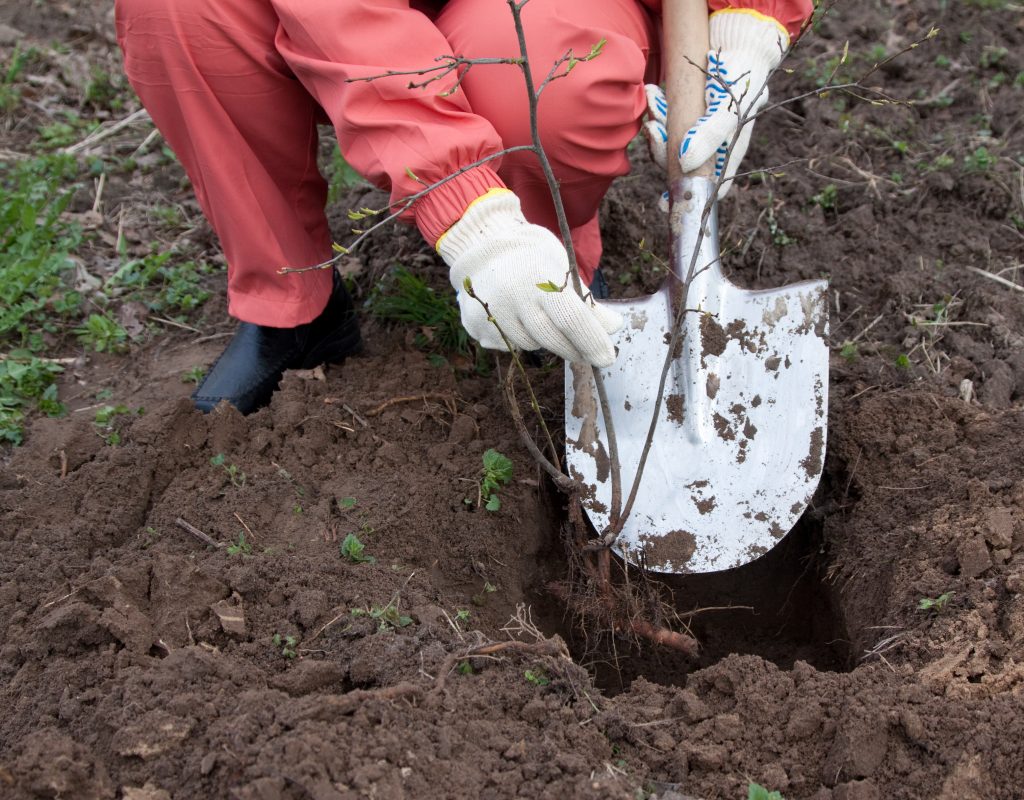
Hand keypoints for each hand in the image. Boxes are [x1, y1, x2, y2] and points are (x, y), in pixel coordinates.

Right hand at [437, 190, 621, 366]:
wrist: (481, 247)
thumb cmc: (531, 258)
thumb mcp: (562, 269)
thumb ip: (586, 301)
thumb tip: (613, 327)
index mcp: (538, 275)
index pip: (571, 318)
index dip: (592, 341)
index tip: (607, 358)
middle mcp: (511, 294)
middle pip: (552, 338)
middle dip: (574, 349)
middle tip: (586, 352)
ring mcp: (490, 312)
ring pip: (530, 344)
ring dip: (543, 339)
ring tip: (537, 315)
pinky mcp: (475, 325)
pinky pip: (508, 345)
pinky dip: (518, 337)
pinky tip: (514, 316)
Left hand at [643, 11, 790, 197]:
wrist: (738, 39)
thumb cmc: (741, 74)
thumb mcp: (728, 106)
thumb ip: (709, 135)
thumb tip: (685, 163)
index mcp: (728, 152)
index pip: (709, 187)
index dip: (687, 196)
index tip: (664, 201)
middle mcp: (712, 146)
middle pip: (681, 166)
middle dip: (663, 149)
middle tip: (653, 128)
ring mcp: (698, 131)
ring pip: (670, 143)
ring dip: (657, 125)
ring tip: (653, 98)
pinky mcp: (686, 114)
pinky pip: (666, 121)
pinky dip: (657, 110)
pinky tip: (654, 94)